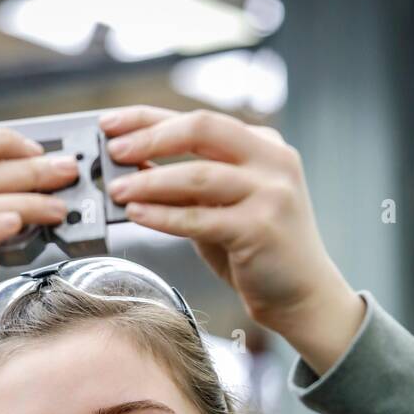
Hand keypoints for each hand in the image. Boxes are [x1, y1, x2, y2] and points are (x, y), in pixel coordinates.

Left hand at [100, 104, 352, 330]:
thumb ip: (185, 186)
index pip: (198, 120)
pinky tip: (137, 215)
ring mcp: (271, 192)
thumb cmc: (256, 251)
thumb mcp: (220, 207)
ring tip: (117, 190)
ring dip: (150, 181)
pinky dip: (164, 216)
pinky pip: (201, 218)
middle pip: (202, 129)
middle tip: (112, 151)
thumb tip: (131, 168)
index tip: (110, 123)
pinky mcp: (261, 228)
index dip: (148, 118)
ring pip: (198, 175)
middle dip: (150, 137)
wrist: (302, 294)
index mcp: (262, 145)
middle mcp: (272, 160)